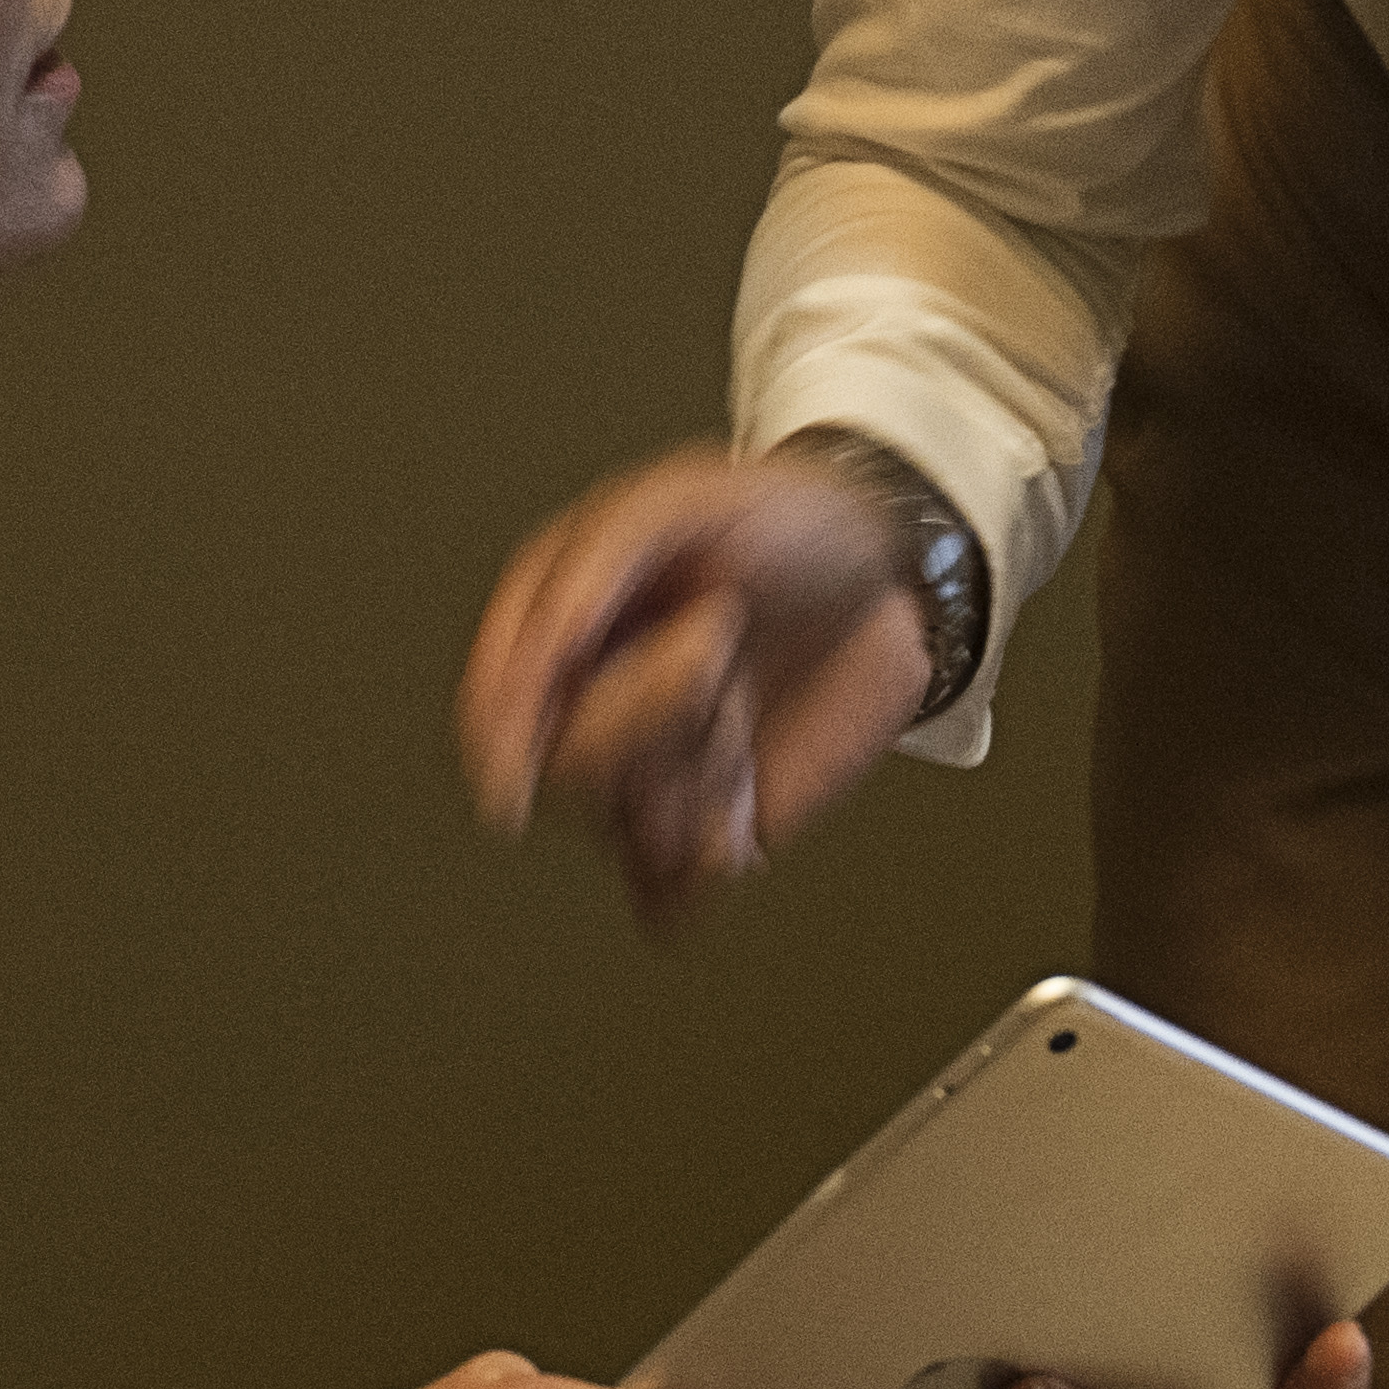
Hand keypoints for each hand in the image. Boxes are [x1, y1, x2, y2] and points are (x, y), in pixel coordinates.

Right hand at [460, 443, 942, 927]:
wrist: (891, 570)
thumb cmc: (784, 520)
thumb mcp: (682, 499)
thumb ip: (600, 558)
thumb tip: (549, 645)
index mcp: (562, 630)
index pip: (497, 707)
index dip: (504, 736)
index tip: (516, 771)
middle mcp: (594, 711)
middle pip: (569, 771)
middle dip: (643, 708)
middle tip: (714, 638)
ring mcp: (653, 774)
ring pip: (628, 830)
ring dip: (696, 767)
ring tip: (741, 691)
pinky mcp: (712, 826)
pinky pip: (677, 890)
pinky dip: (708, 852)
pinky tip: (746, 789)